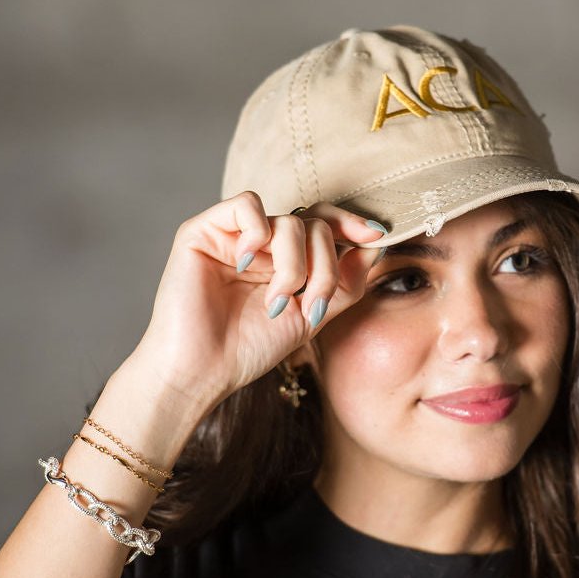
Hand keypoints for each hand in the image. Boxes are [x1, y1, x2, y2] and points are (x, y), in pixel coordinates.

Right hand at [127, 191, 386, 415]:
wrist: (203, 372)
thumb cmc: (249, 350)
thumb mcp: (310, 317)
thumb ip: (343, 284)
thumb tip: (374, 246)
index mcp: (284, 261)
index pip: (323, 226)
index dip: (350, 225)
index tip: (375, 235)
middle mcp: (261, 245)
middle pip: (314, 224)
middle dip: (324, 266)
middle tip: (313, 304)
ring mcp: (233, 237)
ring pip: (287, 221)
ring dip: (294, 265)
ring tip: (277, 303)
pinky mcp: (203, 232)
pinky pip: (246, 205)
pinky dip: (257, 232)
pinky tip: (248, 264)